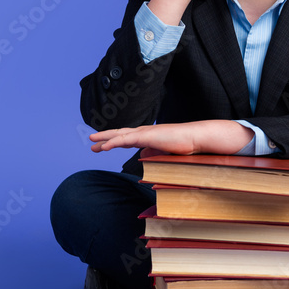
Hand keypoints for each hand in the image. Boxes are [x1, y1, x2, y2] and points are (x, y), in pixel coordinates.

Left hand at [89, 120, 254, 154]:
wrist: (196, 138)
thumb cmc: (185, 146)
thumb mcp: (165, 152)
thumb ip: (153, 153)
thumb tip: (142, 156)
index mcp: (148, 136)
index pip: (127, 138)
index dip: (114, 140)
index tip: (103, 145)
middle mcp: (144, 132)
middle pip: (119, 134)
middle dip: (104, 137)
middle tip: (91, 141)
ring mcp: (145, 133)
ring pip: (119, 135)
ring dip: (104, 138)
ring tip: (92, 142)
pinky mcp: (146, 136)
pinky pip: (125, 140)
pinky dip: (113, 142)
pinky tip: (104, 146)